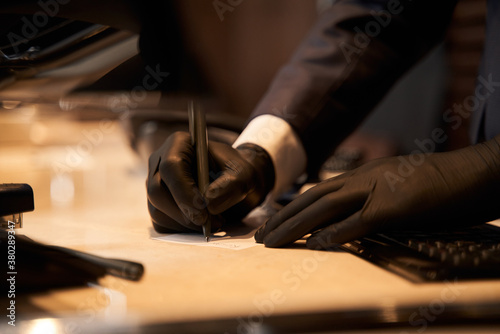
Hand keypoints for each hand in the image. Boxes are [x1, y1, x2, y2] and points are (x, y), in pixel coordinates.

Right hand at [147, 131, 274, 232]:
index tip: (203, 210)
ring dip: (185, 223)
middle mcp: (160, 162)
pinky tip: (202, 225)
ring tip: (213, 222)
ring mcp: (154, 183)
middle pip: (157, 191)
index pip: (171, 167)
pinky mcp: (157, 204)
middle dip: (183, 212)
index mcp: (179, 144)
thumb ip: (231, 184)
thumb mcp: (244, 174)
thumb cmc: (236, 173)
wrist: (232, 182)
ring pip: (157, 210)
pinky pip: (161, 222)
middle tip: (209, 222)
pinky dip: (181, 230)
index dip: (184, 191)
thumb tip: (208, 202)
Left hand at [255, 136, 499, 248]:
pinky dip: (334, 234)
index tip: (274, 222)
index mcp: (365, 174)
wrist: (475, 172)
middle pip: (313, 198)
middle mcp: (365, 178)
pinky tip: (314, 246)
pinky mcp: (394, 206)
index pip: (320, 190)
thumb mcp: (400, 186)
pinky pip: (358, 222)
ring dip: (295, 226)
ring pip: (325, 207)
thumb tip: (356, 215)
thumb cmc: (441, 184)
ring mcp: (378, 189)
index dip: (293, 207)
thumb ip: (375, 197)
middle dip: (283, 218)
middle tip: (260, 236)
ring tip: (272, 242)